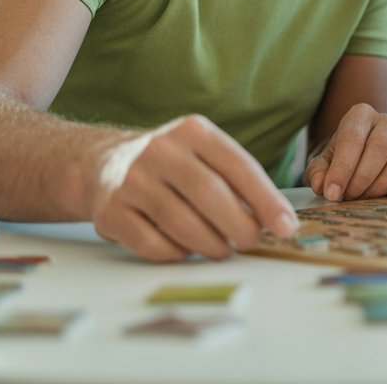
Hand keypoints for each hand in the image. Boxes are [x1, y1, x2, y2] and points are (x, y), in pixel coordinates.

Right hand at [90, 114, 298, 261]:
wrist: (101, 162)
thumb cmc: (170, 164)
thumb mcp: (201, 153)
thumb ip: (235, 179)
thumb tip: (276, 219)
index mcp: (193, 132)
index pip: (239, 166)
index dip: (266, 199)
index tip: (286, 226)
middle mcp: (160, 151)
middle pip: (210, 195)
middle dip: (240, 226)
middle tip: (253, 243)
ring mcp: (131, 180)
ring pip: (182, 223)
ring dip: (211, 245)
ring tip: (223, 250)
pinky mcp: (110, 211)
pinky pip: (152, 244)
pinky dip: (177, 254)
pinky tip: (186, 250)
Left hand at [304, 103, 386, 201]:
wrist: (364, 155)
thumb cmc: (344, 158)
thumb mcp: (324, 163)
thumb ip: (317, 173)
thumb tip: (322, 185)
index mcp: (360, 115)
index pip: (353, 137)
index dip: (342, 168)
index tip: (332, 192)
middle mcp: (386, 121)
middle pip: (380, 146)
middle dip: (363, 178)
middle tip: (350, 196)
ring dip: (382, 184)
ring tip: (365, 196)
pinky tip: (384, 193)